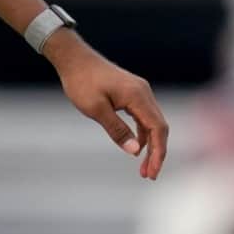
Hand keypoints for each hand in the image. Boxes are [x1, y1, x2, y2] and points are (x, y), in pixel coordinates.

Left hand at [45, 31, 168, 178]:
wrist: (74, 58)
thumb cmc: (82, 82)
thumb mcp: (96, 110)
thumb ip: (117, 130)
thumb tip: (135, 151)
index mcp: (137, 96)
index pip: (157, 128)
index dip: (158, 153)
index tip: (152, 173)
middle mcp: (143, 92)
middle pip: (159, 126)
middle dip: (157, 152)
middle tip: (149, 175)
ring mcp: (139, 90)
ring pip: (153, 122)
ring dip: (150, 144)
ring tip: (143, 167)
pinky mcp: (132, 92)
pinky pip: (144, 116)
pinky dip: (143, 133)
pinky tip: (136, 146)